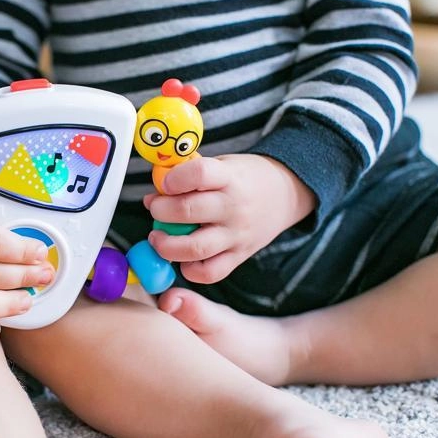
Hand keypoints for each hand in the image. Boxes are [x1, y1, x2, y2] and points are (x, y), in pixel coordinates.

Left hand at [144, 154, 314, 282]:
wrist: (285, 194)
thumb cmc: (243, 178)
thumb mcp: (221, 165)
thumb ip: (187, 177)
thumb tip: (152, 197)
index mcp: (229, 177)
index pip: (199, 174)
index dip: (173, 179)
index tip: (164, 183)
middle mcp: (234, 207)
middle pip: (188, 211)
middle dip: (161, 211)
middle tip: (156, 208)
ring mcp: (237, 235)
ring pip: (195, 248)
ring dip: (166, 245)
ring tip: (158, 237)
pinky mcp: (238, 257)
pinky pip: (209, 273)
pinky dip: (189, 269)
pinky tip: (182, 257)